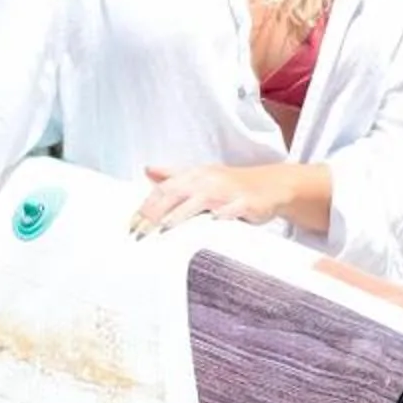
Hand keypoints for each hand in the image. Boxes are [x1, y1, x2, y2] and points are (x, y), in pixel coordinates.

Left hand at [130, 162, 289, 236]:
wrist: (271, 185)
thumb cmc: (232, 185)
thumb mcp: (201, 178)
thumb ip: (174, 176)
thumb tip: (147, 170)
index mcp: (194, 176)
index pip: (164, 190)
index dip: (146, 207)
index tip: (131, 225)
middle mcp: (207, 180)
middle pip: (176, 194)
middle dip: (155, 212)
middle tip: (139, 232)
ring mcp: (227, 190)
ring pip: (200, 200)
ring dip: (182, 213)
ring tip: (165, 227)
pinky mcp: (246, 202)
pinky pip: (233, 208)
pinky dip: (224, 213)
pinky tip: (214, 221)